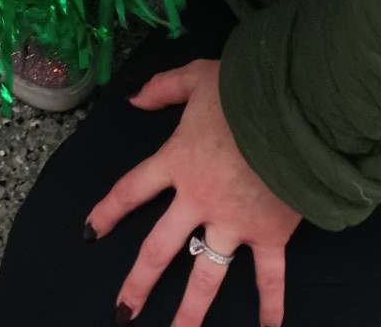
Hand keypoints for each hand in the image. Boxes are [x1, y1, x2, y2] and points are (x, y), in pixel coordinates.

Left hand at [86, 61, 300, 326]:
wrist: (290, 108)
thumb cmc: (243, 89)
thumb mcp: (196, 77)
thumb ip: (162, 87)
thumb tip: (132, 97)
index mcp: (176, 161)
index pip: (131, 190)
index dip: (108, 211)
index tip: (90, 233)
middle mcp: (198, 199)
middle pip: (159, 248)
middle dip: (139, 283)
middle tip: (122, 313)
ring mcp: (233, 222)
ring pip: (206, 274)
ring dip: (191, 310)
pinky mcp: (269, 234)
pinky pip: (269, 277)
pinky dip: (271, 306)